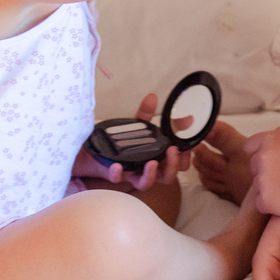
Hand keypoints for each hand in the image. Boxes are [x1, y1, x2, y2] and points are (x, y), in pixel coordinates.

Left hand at [72, 94, 191, 190]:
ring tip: (152, 163)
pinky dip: (118, 174)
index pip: (176, 164)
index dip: (184, 159)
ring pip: (145, 184)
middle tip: (173, 151)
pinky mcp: (114, 174)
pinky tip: (117, 166)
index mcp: (156, 158)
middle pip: (167, 177)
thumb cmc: (120, 141)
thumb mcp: (135, 126)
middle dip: (173, 166)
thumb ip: (146, 114)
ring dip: (151, 175)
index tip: (186, 146)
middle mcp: (146, 169)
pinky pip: (117, 179)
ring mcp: (130, 173)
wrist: (93, 149)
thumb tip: (153, 96)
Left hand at [243, 127, 279, 216]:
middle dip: (267, 173)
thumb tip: (270, 140)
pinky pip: (262, 204)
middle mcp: (263, 157)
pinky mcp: (265, 200)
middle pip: (254, 167)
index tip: (274, 163)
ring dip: (271, 190)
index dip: (261, 154)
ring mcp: (263, 179)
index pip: (250, 146)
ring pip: (259, 186)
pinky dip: (273, 206)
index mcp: (271, 138)